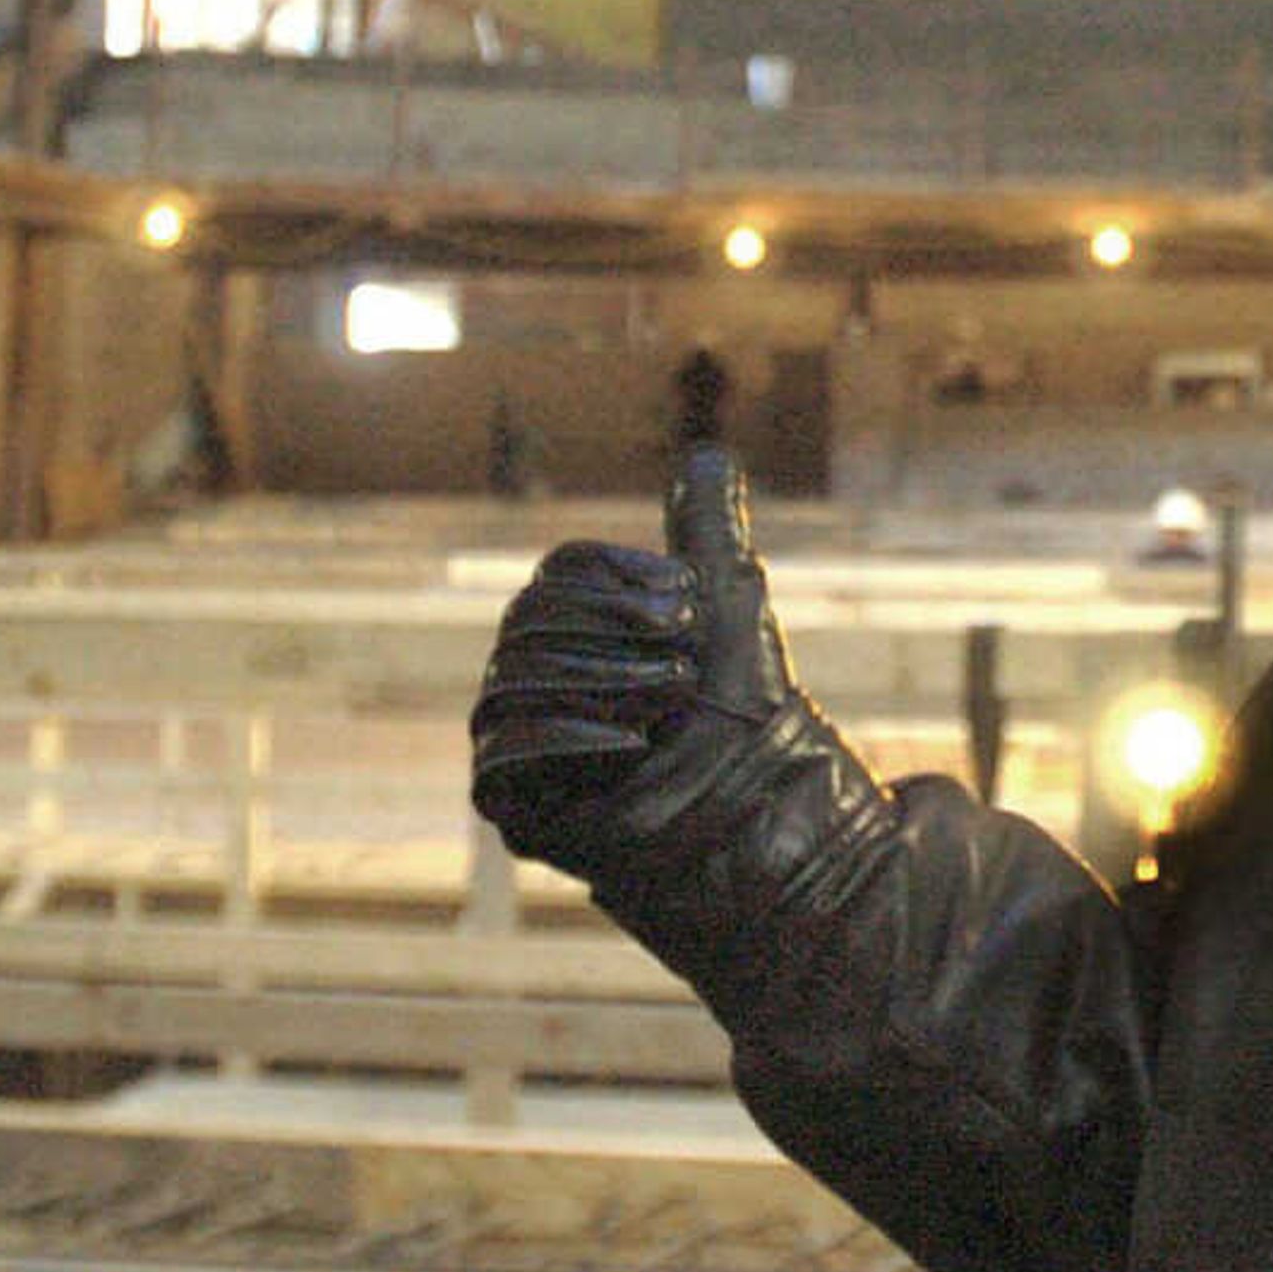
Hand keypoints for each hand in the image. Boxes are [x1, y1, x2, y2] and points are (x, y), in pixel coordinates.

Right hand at [471, 444, 804, 869]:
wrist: (772, 817)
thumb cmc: (754, 717)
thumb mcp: (731, 607)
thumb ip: (709, 533)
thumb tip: (710, 455)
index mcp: (582, 633)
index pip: (556, 573)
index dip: (616, 577)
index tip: (685, 603)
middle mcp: (542, 685)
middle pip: (527, 622)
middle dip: (614, 633)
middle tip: (687, 670)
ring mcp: (528, 750)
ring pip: (510, 682)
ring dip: (600, 681)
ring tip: (670, 704)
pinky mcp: (525, 814)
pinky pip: (500, 761)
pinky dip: (563, 739)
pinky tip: (628, 745)